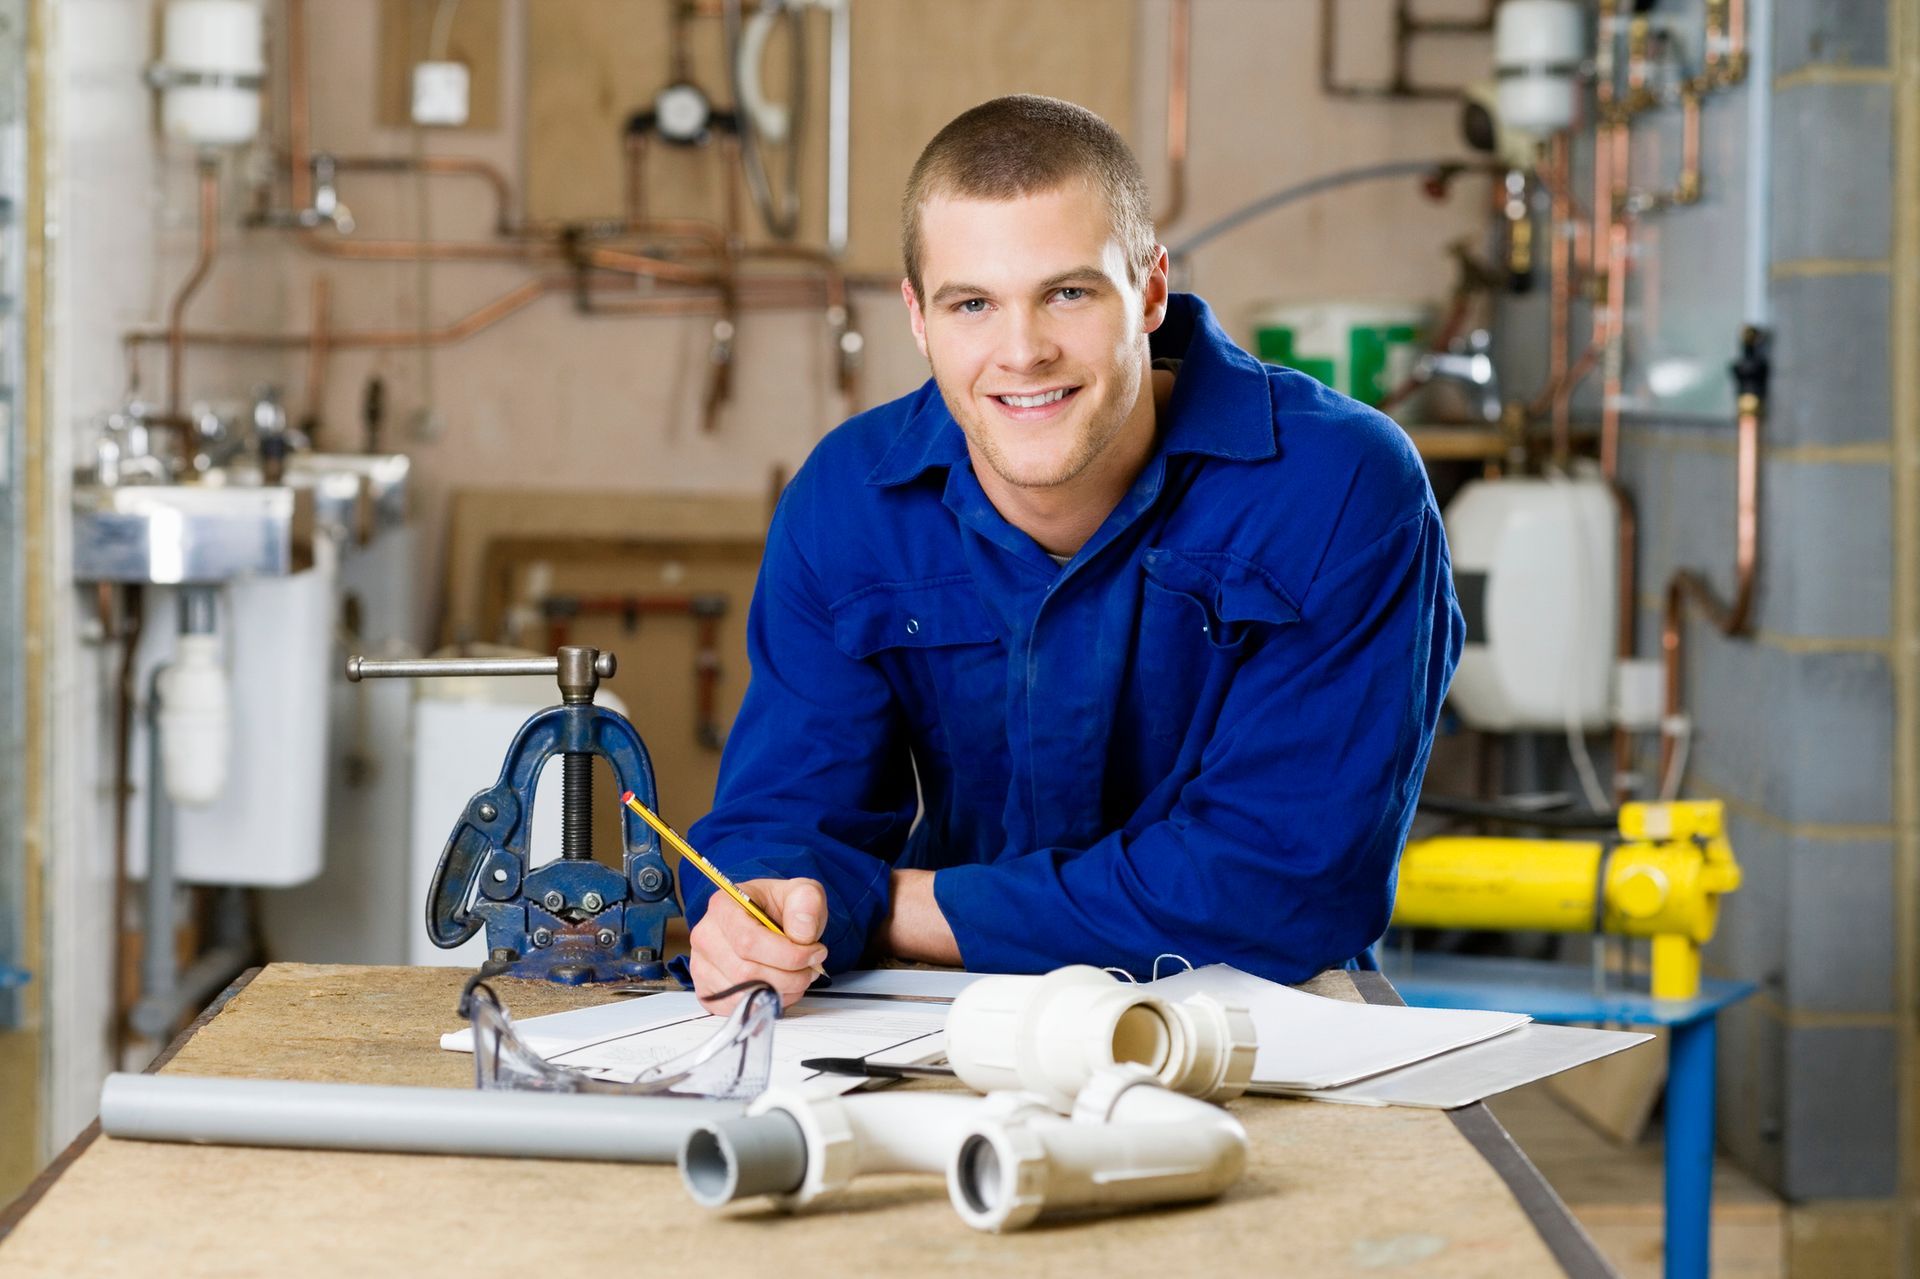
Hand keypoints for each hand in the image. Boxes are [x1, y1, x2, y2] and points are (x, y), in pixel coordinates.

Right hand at [688, 877, 828, 1012]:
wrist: (768, 921)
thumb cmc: (779, 908)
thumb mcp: (803, 893)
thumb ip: (807, 903)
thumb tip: (802, 933)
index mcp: (723, 906)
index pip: (749, 941)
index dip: (788, 955)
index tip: (813, 952)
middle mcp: (706, 936)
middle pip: (746, 972)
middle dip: (790, 976)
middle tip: (810, 968)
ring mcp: (702, 966)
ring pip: (744, 994)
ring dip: (782, 992)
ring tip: (798, 977)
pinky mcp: (707, 991)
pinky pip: (738, 1008)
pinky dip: (767, 1004)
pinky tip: (780, 987)